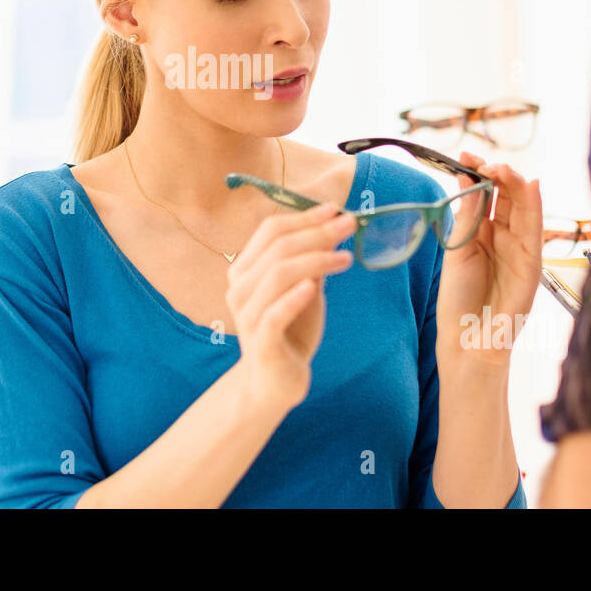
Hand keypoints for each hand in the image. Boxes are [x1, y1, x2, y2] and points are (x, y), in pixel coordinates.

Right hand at [226, 202, 356, 412]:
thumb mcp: (304, 288)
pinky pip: (275, 313)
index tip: (336, 209)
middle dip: (317, 232)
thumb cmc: (290, 329)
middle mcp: (239, 288)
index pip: (271, 230)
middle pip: (278, 248)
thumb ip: (311, 260)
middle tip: (350, 224)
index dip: (304, 216)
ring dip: (316, 260)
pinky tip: (314, 286)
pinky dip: (295, 297)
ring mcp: (246, 315)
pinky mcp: (260, 342)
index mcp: (245, 269)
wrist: (275, 381)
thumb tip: (335, 225)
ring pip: (278, 274)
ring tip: (347, 258)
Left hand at [435, 153, 542, 370]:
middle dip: (498, 174)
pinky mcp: (532, 263)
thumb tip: (468, 177)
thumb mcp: (457, 249)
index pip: (486, 194)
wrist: (468, 338)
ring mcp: (520, 248)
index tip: (466, 156)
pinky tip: (530, 186)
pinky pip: (535, 229)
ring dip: (515, 184)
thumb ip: (467, 215)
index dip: (479, 173)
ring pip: (523, 207)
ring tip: (502, 169)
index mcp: (483, 231)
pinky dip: (534, 206)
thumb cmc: (459, 297)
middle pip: (507, 196)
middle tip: (483, 161)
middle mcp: (504, 236)